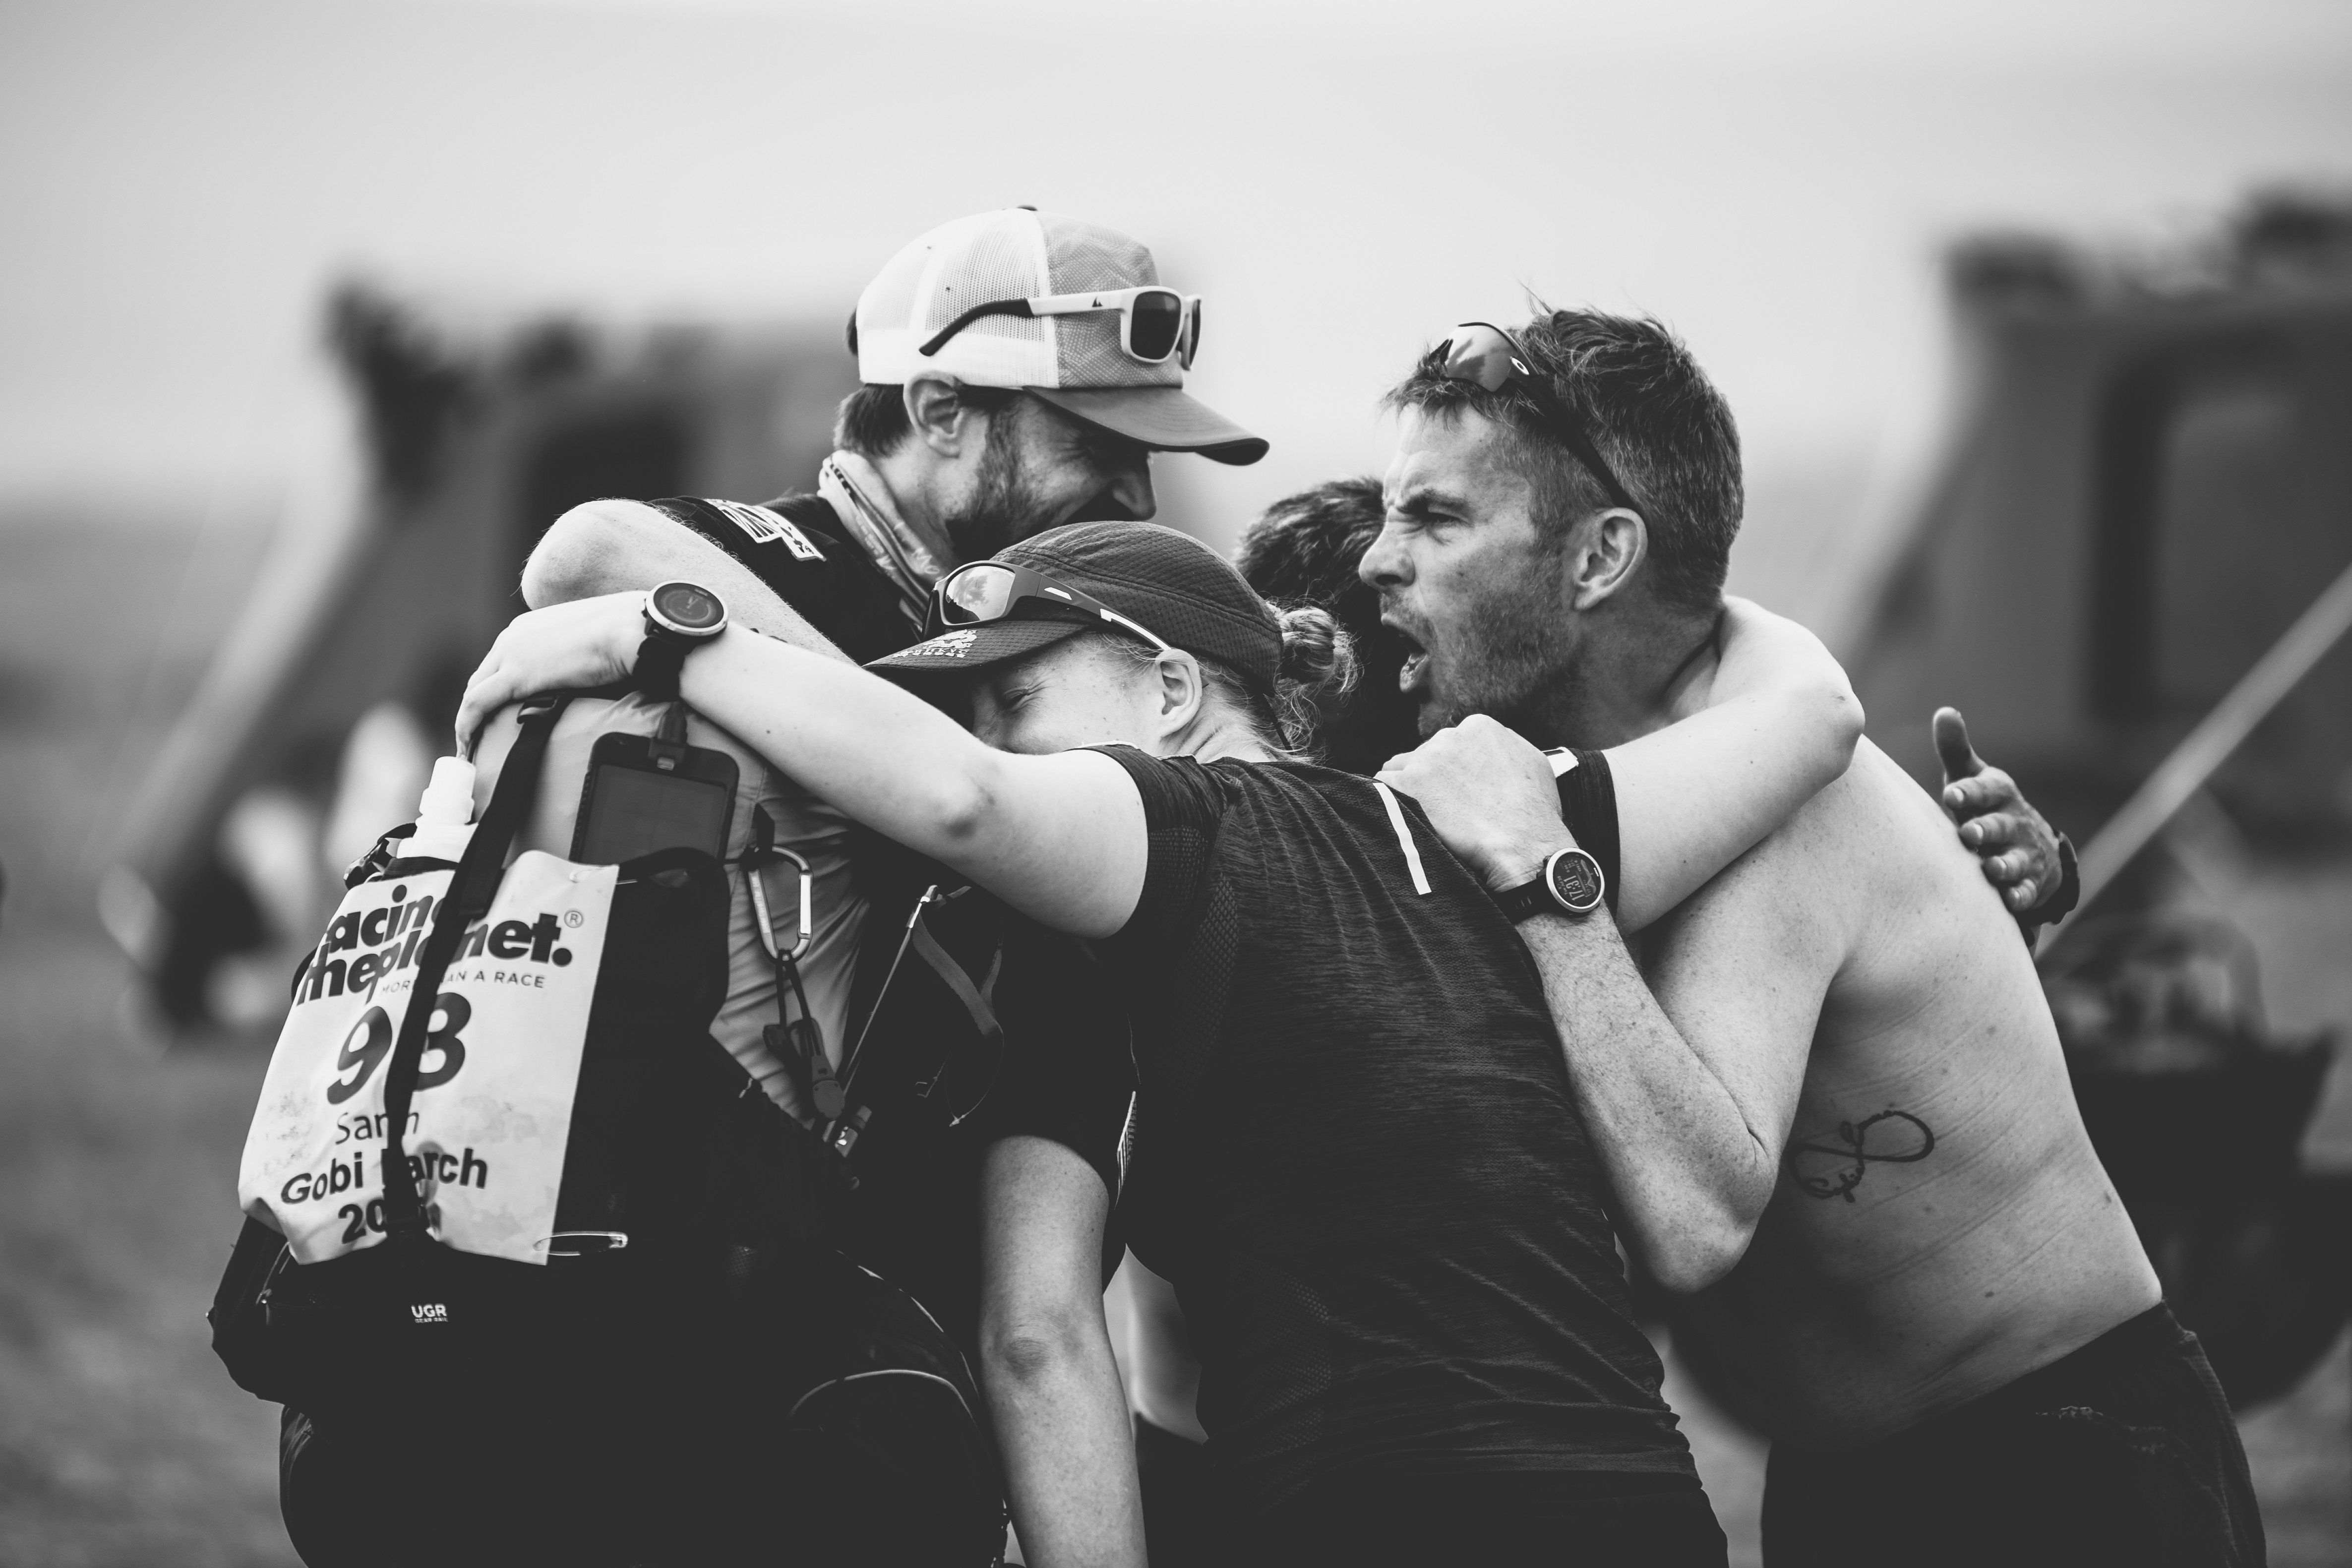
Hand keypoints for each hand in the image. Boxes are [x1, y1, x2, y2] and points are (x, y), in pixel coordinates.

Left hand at [454, 592, 645, 753]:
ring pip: (475, 692)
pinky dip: (466, 725)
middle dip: (480, 707)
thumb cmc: (626, 633)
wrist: (629, 629)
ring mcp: (510, 654)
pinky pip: (476, 704)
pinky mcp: (516, 675)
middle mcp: (512, 637)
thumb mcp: (593, 640)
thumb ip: (578, 656)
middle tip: (484, 737)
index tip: (501, 714)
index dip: (497, 690)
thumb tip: (592, 678)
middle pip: (483, 678)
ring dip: (470, 720)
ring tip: (472, 748)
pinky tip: (467, 747)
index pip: (502, 661)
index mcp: (529, 627)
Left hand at [1376, 714, 1573, 892]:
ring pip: (1400, 767)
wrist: (1523, 845)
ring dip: (1408, 788)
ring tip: (1424, 814)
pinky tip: (1402, 815)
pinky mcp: (1409, 784)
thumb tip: (1492, 751)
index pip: (1451, 743)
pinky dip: (1388, 799)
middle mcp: (1450, 737)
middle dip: (1430, 778)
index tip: (1455, 790)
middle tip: (1443, 807)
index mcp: (1480, 728)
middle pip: (1425, 753)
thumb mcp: (1532, 765)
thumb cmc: (1535, 814)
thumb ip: (1506, 749)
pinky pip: (1382, 785)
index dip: (1451, 769)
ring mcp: (1427, 759)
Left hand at [1933, 707, 2062, 912]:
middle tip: (1969, 833)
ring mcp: (2023, 853)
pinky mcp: (2030, 882)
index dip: (1969, 792)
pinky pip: (2027, 890)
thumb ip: (1956, 750)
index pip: (1984, 789)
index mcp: (1997, 794)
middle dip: (1986, 829)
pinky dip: (2021, 895)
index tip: (1951, 794)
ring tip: (1992, 869)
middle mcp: (2013, 822)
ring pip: (2015, 860)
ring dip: (2005, 865)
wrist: (2032, 845)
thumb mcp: (1973, 777)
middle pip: (2000, 826)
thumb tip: (1945, 711)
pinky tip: (2011, 901)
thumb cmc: (1986, 807)